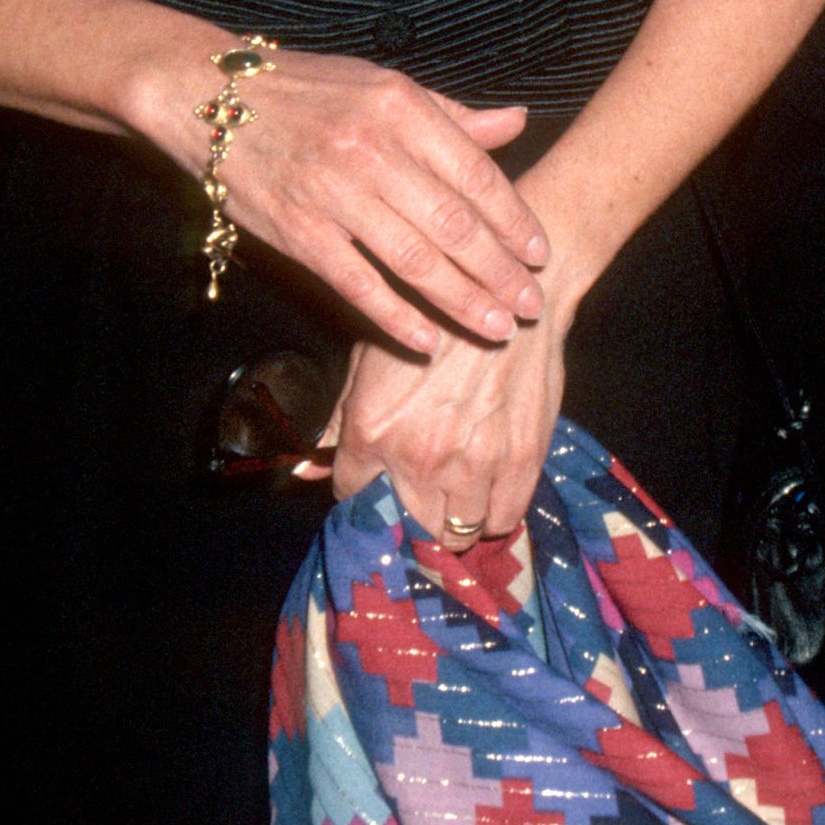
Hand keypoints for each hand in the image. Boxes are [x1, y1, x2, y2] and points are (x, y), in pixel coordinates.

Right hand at [143, 47, 553, 356]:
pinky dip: (397, 317)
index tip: (541, 253)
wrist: (209, 97)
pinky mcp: (297, 232)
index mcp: (402, 108)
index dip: (515, 220)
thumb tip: (517, 121)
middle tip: (533, 304)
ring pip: (414, 260)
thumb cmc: (308, 90)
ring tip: (499, 327)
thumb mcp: (384, 85)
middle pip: (454, 225)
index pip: (477, 175)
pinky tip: (429, 340)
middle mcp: (373, 150)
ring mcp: (333, 194)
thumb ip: (453, 115)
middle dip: (501, 271)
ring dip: (463, 300)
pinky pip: (358, 284)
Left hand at [327, 312, 569, 547]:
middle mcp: (419, 457)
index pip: (352, 497)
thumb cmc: (436, 316)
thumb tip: (305, 470)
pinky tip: (488, 494)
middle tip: (419, 498)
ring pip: (456, 533)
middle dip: (408, 518)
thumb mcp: (371, 357)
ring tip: (455, 498)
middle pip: (407, 528)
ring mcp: (473, 463)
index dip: (363, 490)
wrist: (510, 291)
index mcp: (373, 430)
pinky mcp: (520, 460)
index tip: (377, 482)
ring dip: (453, 521)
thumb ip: (340, 420)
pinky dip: (494, 515)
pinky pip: (503, 519)